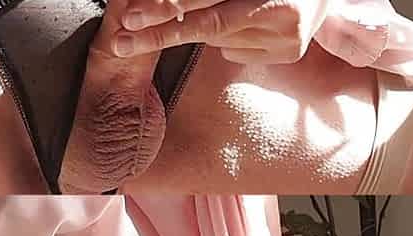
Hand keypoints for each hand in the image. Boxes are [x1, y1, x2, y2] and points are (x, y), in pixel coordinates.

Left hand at [111, 0, 331, 63]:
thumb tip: (170, 8)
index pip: (203, 0)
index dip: (167, 8)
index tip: (131, 17)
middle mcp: (277, 10)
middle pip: (206, 25)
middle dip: (160, 33)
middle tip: (123, 41)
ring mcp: (286, 36)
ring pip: (219, 41)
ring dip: (206, 30)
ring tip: (236, 10)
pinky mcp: (288, 53)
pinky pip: (235, 52)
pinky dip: (228, 42)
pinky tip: (247, 26)